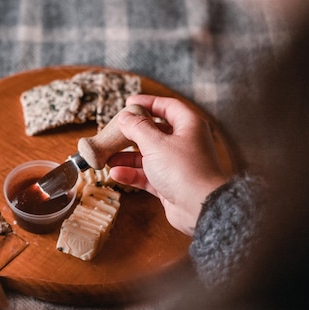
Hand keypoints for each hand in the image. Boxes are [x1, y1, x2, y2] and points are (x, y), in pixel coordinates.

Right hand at [107, 94, 227, 234]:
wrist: (200, 207)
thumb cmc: (183, 170)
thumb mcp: (155, 143)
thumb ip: (137, 128)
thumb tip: (125, 117)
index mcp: (189, 126)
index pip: (168, 107)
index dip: (148, 102)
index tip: (129, 102)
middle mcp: (185, 143)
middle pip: (155, 132)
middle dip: (132, 134)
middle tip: (114, 133)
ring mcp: (178, 165)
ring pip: (149, 156)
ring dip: (128, 157)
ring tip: (108, 157)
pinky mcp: (171, 184)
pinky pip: (148, 175)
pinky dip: (133, 174)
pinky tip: (116, 173)